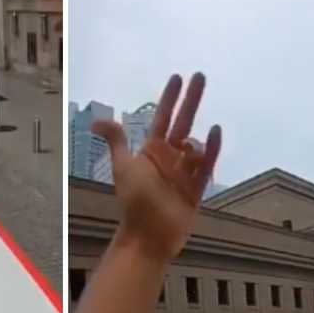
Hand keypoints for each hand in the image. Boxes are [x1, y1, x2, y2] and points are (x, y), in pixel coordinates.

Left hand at [93, 73, 221, 261]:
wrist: (148, 235)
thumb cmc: (134, 201)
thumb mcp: (124, 167)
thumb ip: (116, 141)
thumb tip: (98, 121)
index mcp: (151, 151)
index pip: (163, 118)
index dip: (170, 98)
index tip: (178, 78)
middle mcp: (169, 158)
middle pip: (183, 123)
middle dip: (191, 100)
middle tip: (200, 77)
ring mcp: (184, 172)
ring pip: (195, 147)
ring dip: (196, 143)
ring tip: (188, 153)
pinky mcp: (196, 189)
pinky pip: (207, 165)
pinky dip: (211, 150)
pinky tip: (215, 132)